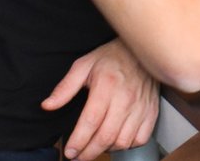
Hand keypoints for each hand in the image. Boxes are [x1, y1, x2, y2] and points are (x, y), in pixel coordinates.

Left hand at [42, 38, 157, 159]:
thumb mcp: (83, 66)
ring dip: (107, 149)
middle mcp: (125, 99)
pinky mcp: (151, 111)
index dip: (79, 141)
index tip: (70, 151)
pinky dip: (128, 145)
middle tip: (78, 157)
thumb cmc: (111, 58)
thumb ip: (65, 88)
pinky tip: (117, 141)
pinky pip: (140, 138)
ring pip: (123, 141)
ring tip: (96, 147)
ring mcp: (141, 107)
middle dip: (89, 152)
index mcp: (106, 87)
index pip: (91, 122)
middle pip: (106, 136)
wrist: (142, 50)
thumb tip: (48, 105)